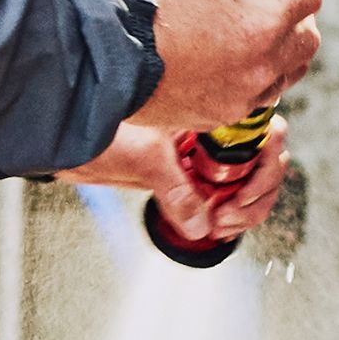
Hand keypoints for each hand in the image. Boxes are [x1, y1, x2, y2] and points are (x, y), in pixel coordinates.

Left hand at [75, 112, 290, 248]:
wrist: (69, 139)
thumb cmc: (98, 126)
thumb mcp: (143, 157)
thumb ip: (174, 190)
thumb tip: (201, 225)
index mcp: (211, 111)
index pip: (265, 129)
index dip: (267, 160)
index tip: (248, 186)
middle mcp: (215, 131)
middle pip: (268, 159)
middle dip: (259, 191)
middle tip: (229, 214)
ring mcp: (207, 157)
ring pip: (254, 182)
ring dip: (249, 208)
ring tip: (222, 225)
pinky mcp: (195, 179)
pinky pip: (230, 197)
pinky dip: (233, 216)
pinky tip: (217, 228)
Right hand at [143, 0, 323, 128]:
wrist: (111, 62)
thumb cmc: (149, 9)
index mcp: (264, 22)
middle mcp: (265, 63)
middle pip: (308, 39)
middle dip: (293, 19)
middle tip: (266, 9)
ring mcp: (247, 95)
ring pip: (289, 74)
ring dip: (279, 54)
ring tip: (250, 40)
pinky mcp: (225, 115)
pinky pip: (258, 97)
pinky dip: (253, 80)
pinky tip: (228, 67)